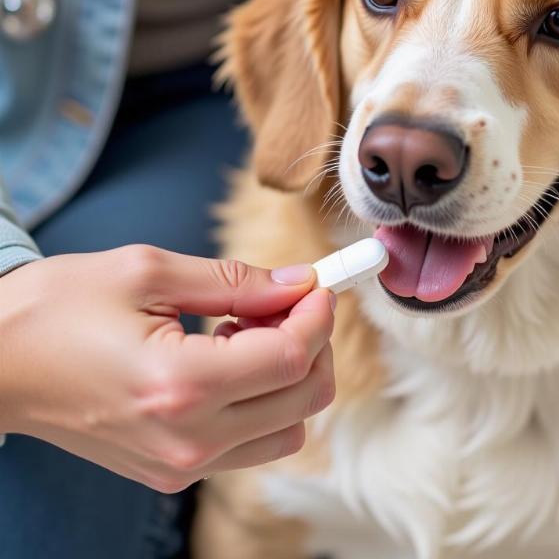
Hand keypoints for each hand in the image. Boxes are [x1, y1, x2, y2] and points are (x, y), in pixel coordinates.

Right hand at [0, 245, 334, 491]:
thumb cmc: (57, 309)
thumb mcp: (148, 272)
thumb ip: (236, 281)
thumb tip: (299, 282)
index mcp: (180, 385)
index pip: (290, 357)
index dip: (317, 315)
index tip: (317, 284)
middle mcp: (188, 439)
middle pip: (304, 399)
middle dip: (315, 342)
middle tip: (290, 301)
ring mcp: (181, 463)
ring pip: (289, 428)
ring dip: (290, 374)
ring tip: (248, 329)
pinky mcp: (173, 470)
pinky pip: (252, 442)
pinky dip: (264, 399)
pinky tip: (227, 357)